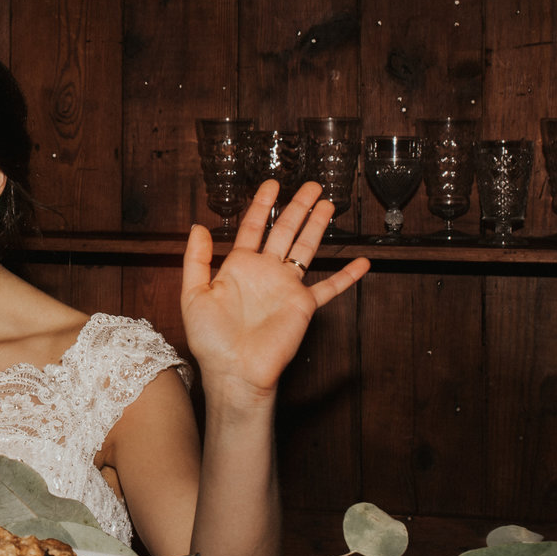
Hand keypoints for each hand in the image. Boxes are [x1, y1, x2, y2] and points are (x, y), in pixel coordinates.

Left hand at [180, 180, 368, 399]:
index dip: (262, 205)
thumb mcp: (193, 294)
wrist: (234, 370)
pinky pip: (329, 288)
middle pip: (284, 231)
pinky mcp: (303, 305)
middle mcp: (265, 272)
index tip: (272, 184)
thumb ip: (196, 259)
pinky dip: (346, 276)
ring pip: (306, 249)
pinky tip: (362, 263)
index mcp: (239, 267)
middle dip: (297, 207)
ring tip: (328, 204)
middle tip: (311, 185)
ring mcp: (286, 287)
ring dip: (317, 226)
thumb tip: (199, 226)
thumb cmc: (210, 339)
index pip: (253, 227)